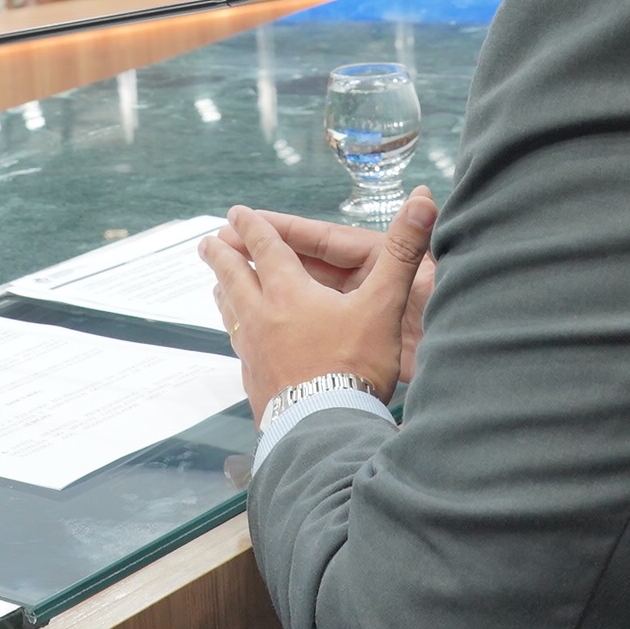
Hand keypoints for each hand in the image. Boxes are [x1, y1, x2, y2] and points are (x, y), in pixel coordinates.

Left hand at [200, 190, 436, 414]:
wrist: (325, 427)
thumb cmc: (354, 366)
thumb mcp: (383, 305)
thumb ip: (402, 254)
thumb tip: (422, 201)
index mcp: (289, 292)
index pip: (266, 248)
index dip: (253, 227)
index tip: (236, 213)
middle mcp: (263, 316)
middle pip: (234, 276)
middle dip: (221, 255)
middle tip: (207, 242)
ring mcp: (254, 350)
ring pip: (231, 312)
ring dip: (223, 292)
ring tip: (218, 285)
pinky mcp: (254, 380)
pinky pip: (239, 346)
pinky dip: (235, 331)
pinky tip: (241, 339)